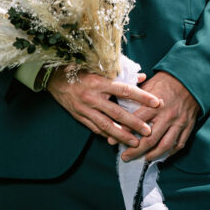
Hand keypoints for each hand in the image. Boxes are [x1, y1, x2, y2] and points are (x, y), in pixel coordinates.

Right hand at [46, 68, 162, 147]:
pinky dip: (106, 135)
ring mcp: (84, 109)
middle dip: (134, 123)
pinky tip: (116, 140)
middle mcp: (92, 96)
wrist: (54, 77)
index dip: (142, 97)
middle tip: (148, 130)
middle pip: (117, 112)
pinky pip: (95, 128)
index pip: (125, 90)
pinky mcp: (79, 117)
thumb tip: (142, 77)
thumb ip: (122, 72)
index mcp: (98, 81)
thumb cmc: (78, 69)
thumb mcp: (99, 66)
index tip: (156, 102)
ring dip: (122, 135)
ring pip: (106, 125)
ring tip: (135, 142)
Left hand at [120, 71, 198, 162]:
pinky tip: (161, 156)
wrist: (190, 79)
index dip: (123, 132)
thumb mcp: (149, 85)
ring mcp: (178, 123)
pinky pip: (178, 145)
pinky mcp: (187, 127)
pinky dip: (169, 153)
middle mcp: (166, 116)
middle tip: (125, 157)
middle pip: (149, 139)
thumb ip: (136, 97)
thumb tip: (120, 107)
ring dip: (152, 155)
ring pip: (164, 145)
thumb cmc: (166, 81)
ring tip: (143, 159)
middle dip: (135, 151)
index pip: (136, 122)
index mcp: (155, 104)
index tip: (112, 141)